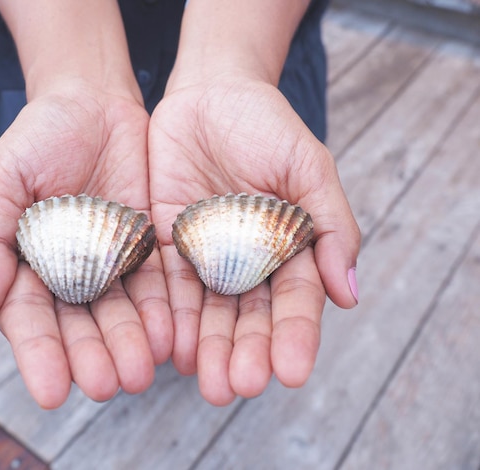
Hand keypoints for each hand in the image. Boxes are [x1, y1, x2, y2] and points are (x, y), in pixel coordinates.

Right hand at [0, 85, 171, 407]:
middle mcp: (69, 275)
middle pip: (79, 326)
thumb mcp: (2, 181)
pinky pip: (156, 285)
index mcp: (25, 266)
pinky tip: (169, 337)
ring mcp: (110, 264)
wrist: (91, 103)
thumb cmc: (37, 138)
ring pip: (120, 313)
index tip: (51, 393)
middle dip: (91, 357)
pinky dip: (162, 312)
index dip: (39, 355)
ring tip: (140, 375)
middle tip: (105, 387)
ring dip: (129, 345)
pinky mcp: (147, 248)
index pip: (30, 320)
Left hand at [149, 77, 360, 405]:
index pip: (294, 301)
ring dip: (205, 347)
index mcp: (287, 249)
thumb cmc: (268, 126)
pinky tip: (169, 346)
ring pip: (206, 309)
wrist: (211, 95)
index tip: (291, 372)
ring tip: (206, 382)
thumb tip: (349, 294)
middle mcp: (246, 261)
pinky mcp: (165, 243)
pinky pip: (165, 284)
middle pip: (247, 316)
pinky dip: (168, 315)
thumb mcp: (309, 168)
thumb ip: (330, 226)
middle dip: (244, 352)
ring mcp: (205, 255)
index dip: (294, 336)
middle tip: (236, 387)